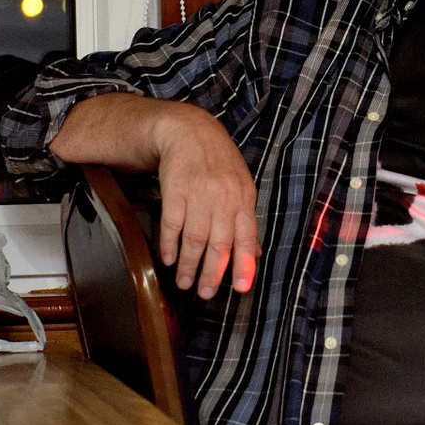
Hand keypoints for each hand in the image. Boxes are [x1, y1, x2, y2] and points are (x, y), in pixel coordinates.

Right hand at [152, 102, 260, 298]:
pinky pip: (172, 223)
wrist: (188, 131)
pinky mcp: (174, 190)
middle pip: (219, 243)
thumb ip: (245, 220)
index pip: (246, 237)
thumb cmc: (217, 163)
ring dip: (189, 265)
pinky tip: (169, 259)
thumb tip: (255, 254)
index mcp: (243, 198)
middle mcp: (223, 198)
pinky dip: (170, 244)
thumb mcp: (240, 186)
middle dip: (212, 272)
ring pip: (195, 238)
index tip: (241, 288)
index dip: (243, 264)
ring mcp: (198, 194)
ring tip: (184, 283)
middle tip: (205, 293)